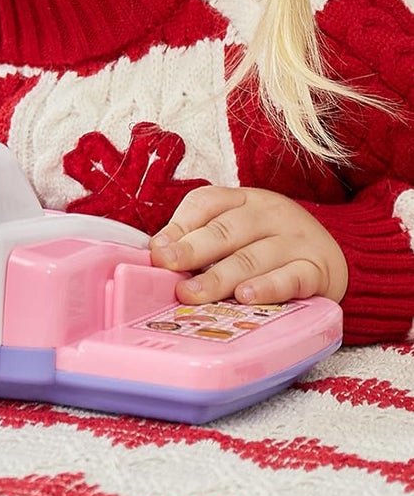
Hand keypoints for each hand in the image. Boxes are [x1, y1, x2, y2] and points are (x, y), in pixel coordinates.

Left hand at [148, 185, 347, 306]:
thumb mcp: (239, 231)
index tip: (158, 250)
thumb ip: (201, 237)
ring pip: (253, 257)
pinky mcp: (317, 270)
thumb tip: (159, 252)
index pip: (207, 202)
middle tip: (167, 268)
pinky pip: (291, 278)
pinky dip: (267, 287)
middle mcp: (270, 214)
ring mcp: (296, 240)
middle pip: (226, 230)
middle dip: (192, 250)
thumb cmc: (272, 245)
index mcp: (245, 198)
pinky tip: (246, 297)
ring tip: (194, 291)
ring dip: (220, 276)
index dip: (179, 225)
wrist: (337, 256)